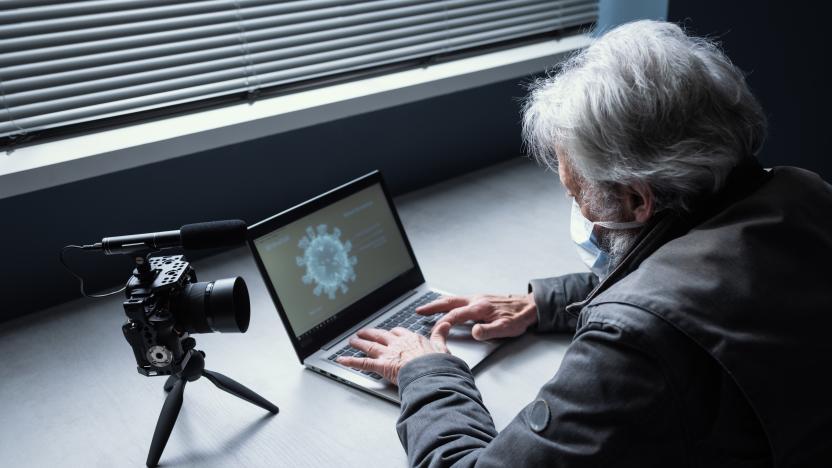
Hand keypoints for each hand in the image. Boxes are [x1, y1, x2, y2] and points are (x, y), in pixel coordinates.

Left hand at [336, 324, 451, 384]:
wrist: (432, 374)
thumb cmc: (438, 364)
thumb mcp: (442, 346)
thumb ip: (441, 334)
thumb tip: (445, 323)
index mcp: (412, 338)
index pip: (399, 332)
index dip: (393, 333)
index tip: (391, 333)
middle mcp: (398, 343)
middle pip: (381, 336)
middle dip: (371, 334)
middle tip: (364, 332)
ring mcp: (388, 354)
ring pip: (370, 346)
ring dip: (359, 343)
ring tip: (352, 341)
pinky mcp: (381, 365)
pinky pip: (363, 363)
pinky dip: (350, 361)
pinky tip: (341, 360)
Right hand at [416, 293, 537, 340]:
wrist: (530, 306)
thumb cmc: (519, 318)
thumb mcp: (506, 328)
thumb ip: (488, 331)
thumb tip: (474, 332)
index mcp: (480, 308)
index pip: (455, 315)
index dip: (442, 322)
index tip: (432, 329)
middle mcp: (476, 300)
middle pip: (449, 302)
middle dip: (432, 306)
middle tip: (418, 310)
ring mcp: (478, 298)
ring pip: (454, 299)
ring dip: (439, 303)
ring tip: (427, 308)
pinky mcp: (481, 299)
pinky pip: (460, 299)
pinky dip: (449, 302)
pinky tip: (448, 306)